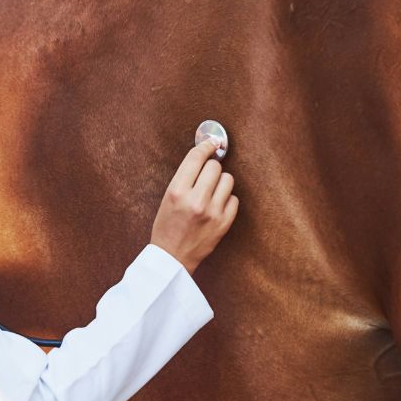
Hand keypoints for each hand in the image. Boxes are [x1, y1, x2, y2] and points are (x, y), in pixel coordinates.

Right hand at [150, 140, 238, 273]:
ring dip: (220, 183)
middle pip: (215, 166)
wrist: (172, 258)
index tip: (212, 142)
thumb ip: (185, 177)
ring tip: (211, 193)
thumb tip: (205, 155)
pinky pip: (234, 199)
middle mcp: (195, 200)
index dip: (206, 146)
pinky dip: (226, 200)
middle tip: (205, 178)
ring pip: (228, 180)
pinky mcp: (223, 224)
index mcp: (176, 192)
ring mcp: (212, 213)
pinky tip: (216, 207)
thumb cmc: (166, 226)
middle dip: (211, 168)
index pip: (196, 158)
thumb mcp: (167, 198)